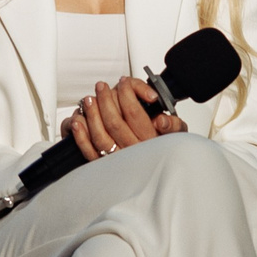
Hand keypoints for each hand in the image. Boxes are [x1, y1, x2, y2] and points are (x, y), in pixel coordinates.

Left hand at [63, 77, 185, 159]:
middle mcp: (132, 150)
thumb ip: (173, 125)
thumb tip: (161, 120)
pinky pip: (90, 152)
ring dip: (92, 115)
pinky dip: (81, 137)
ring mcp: (117, 159)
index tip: (124, 82)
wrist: (158, 174)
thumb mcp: (178, 135)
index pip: (134, 112)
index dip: (127, 93)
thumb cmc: (165, 148)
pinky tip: (78, 122)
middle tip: (101, 86)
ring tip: (89, 99)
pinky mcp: (105, 166)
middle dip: (105, 99)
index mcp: (149, 140)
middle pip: (114, 121)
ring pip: (100, 136)